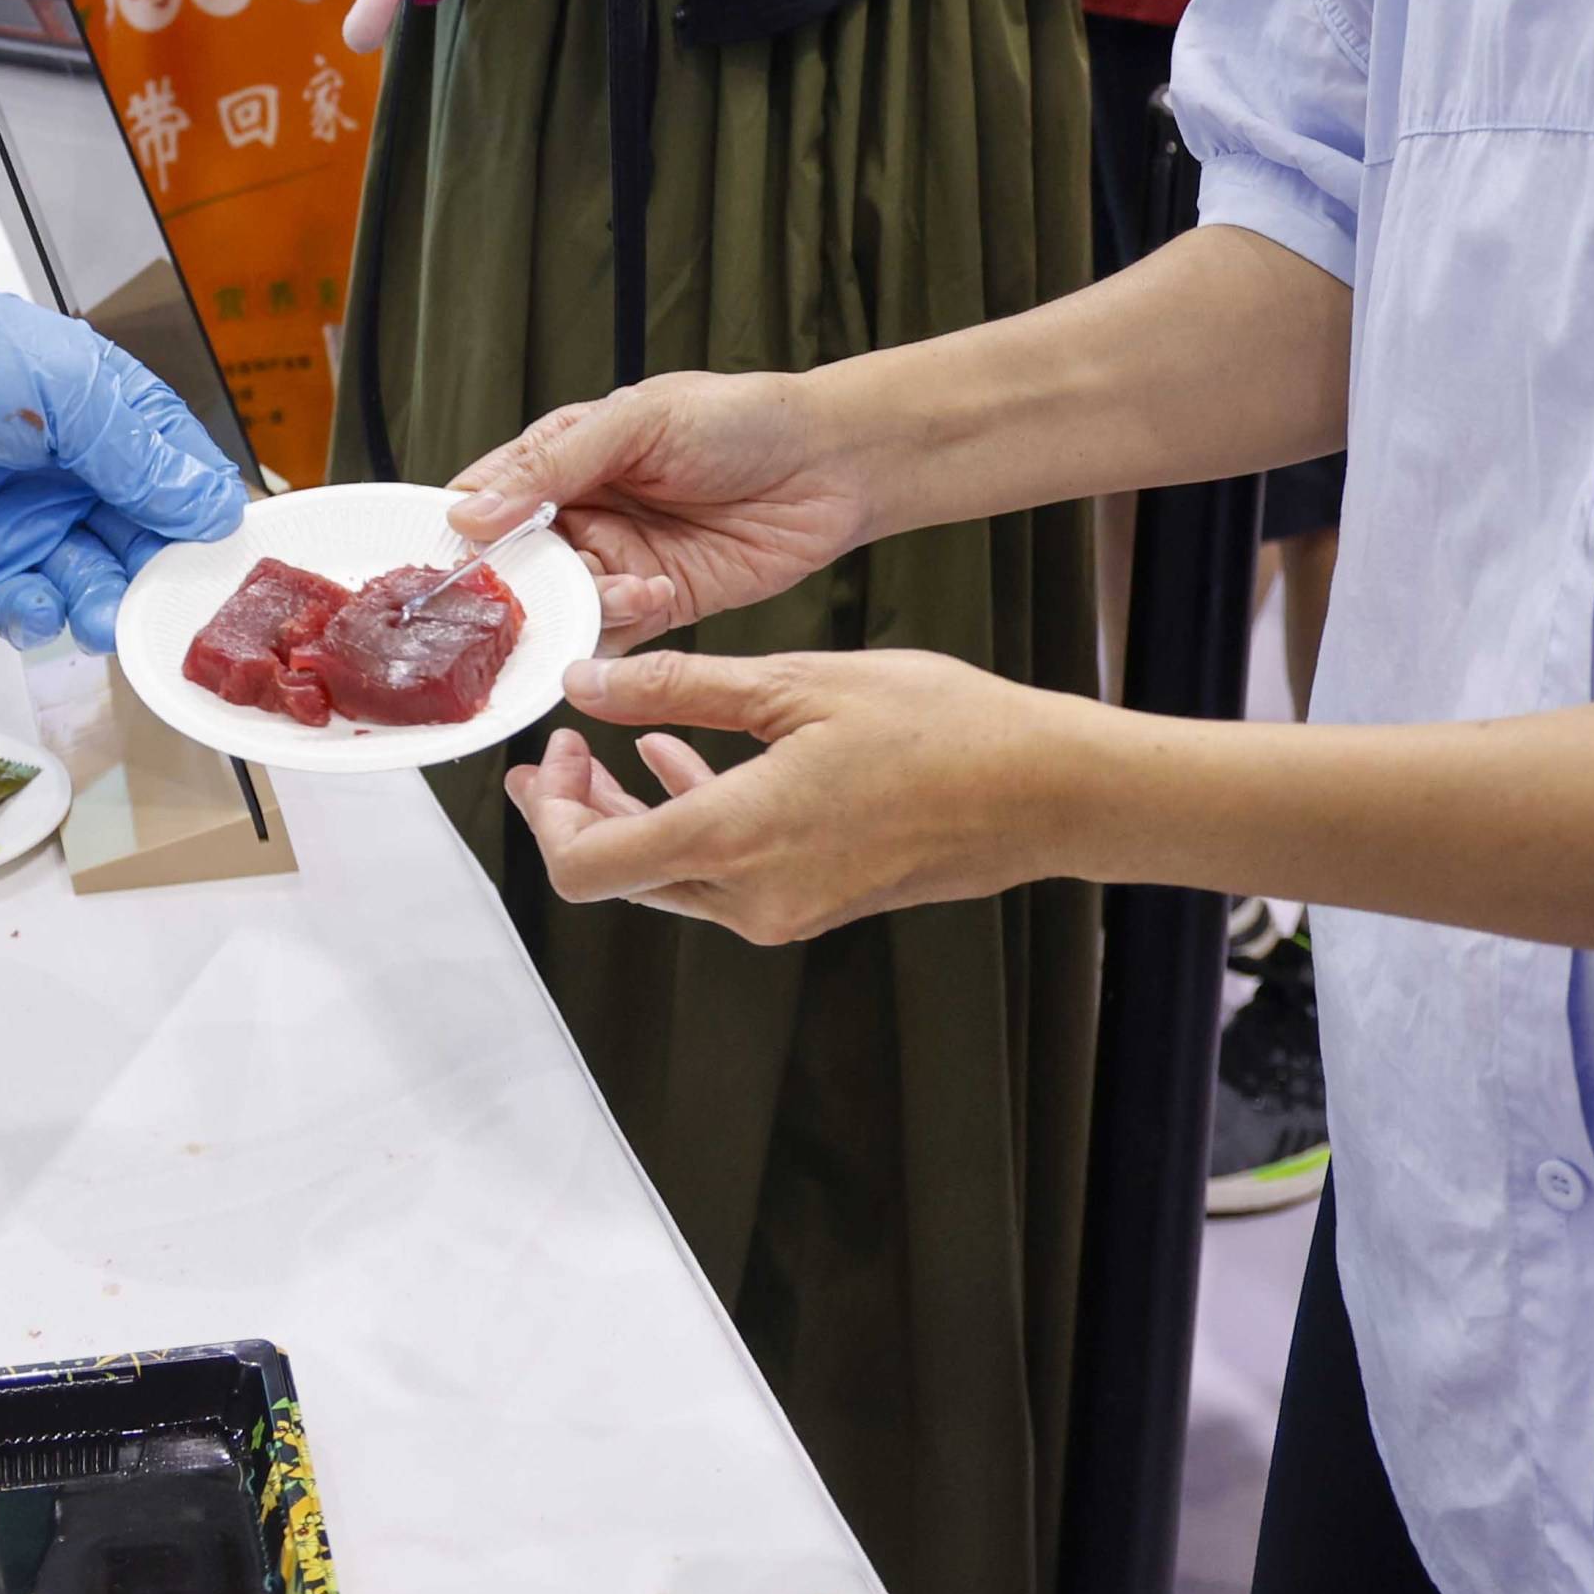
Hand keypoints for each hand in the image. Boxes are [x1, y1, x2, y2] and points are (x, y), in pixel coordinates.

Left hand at [0, 234, 246, 646]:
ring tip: (100, 612)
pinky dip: (39, 616)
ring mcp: (27, 526)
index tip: (227, 563)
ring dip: (102, 604)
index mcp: (112, 422)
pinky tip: (43, 608)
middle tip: (163, 608)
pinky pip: (23, 606)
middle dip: (156, 578)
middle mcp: (79, 481)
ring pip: (91, 584)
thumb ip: (140, 455)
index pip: (181, 480)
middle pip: (144, 546)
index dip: (206, 521)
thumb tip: (219, 510)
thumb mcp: (71, 389)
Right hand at [446, 365, 878, 646]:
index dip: (456, 532)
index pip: (483, 499)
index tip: (438, 563)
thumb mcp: (636, 423)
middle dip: (515, 586)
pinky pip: (612, 635)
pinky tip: (644, 600)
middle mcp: (581, 515)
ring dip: (576, 606)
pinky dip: (613, 633)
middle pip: (514, 566)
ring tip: (622, 582)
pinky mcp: (659, 604)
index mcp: (561, 459)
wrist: (831, 463)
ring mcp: (617, 562)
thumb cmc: (739, 418)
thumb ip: (552, 467)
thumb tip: (469, 512)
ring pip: (560, 606)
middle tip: (522, 595)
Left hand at [498, 644, 1095, 946]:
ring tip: (611, 748)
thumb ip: (681, 687)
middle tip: (559, 752)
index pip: (589, 868)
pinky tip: (687, 760)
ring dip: (632, 816)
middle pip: (621, 878)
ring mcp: (786, 910)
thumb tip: (588, 683)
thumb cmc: (940, 729)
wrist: (1042, 791)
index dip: (551, 815)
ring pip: (670, 877)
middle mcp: (752, 897)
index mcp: (736, 840)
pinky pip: (723, 875)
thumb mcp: (796, 683)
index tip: (556, 751)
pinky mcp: (816, 902)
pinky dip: (691, 821)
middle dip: (577, 813)